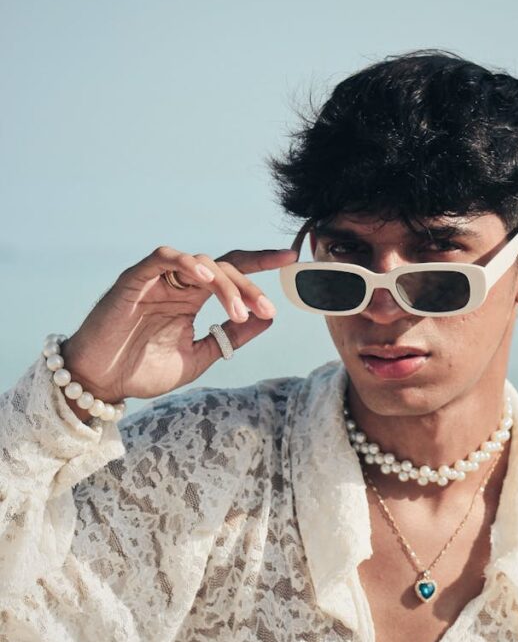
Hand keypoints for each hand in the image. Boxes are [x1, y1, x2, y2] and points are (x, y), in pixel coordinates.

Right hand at [58, 244, 298, 403]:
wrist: (102, 384)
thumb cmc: (143, 370)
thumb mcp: (199, 356)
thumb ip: (231, 337)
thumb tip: (267, 318)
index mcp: (193, 298)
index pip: (232, 271)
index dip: (261, 263)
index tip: (291, 259)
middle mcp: (178, 284)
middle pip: (223, 267)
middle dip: (249, 287)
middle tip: (265, 310)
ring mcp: (156, 279)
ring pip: (199, 261)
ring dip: (224, 283)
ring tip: (237, 312)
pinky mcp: (134, 280)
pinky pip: (163, 257)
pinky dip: (186, 262)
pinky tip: (205, 278)